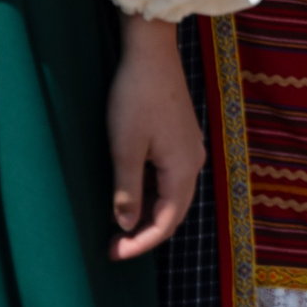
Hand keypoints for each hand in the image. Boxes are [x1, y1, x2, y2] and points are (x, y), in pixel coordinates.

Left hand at [108, 14, 203, 259]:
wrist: (152, 52)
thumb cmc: (136, 97)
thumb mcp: (124, 147)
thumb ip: (127, 190)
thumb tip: (126, 224)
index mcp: (183, 169)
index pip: (166, 222)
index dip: (140, 243)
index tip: (113, 253)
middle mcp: (193, 162)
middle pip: (174, 212)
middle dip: (144, 233)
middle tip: (113, 246)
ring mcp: (189, 148)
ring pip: (172, 195)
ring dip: (148, 214)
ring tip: (118, 224)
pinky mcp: (181, 137)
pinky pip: (171, 178)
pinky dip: (152, 194)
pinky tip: (131, 192)